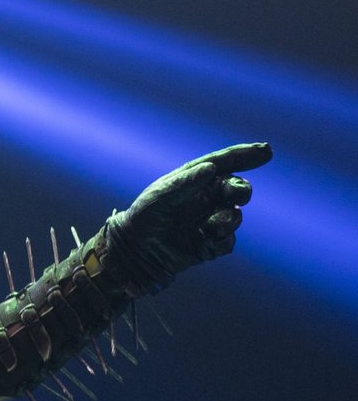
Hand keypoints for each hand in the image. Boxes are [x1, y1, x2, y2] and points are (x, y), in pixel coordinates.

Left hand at [106, 142, 271, 292]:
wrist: (134, 249)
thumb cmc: (144, 215)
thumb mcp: (160, 195)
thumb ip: (185, 183)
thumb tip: (211, 169)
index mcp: (196, 180)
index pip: (225, 164)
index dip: (245, 156)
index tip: (266, 150)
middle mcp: (207, 198)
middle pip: (237, 188)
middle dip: (242, 190)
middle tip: (238, 193)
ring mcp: (210, 221)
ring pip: (235, 216)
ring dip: (229, 218)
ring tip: (213, 223)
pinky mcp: (210, 244)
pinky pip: (227, 241)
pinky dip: (221, 239)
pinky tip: (205, 238)